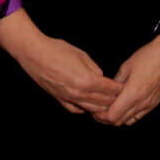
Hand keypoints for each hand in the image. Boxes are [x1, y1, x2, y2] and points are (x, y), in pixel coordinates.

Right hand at [0, 21, 123, 116]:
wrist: (34, 53)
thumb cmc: (57, 50)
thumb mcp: (82, 55)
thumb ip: (94, 68)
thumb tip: (101, 78)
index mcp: (87, 80)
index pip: (110, 90)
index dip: (119, 89)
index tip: (125, 87)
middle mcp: (79, 93)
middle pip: (103, 102)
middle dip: (114, 99)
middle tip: (121, 97)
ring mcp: (68, 98)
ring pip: (91, 109)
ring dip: (101, 106)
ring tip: (109, 103)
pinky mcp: (59, 99)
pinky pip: (76, 109)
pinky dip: (85, 109)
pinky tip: (89, 105)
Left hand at [97, 36, 159, 126]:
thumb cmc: (148, 57)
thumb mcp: (126, 67)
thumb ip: (115, 82)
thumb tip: (108, 91)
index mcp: (132, 94)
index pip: (112, 116)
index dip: (101, 115)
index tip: (95, 109)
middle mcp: (141, 103)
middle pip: (119, 121)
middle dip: (106, 118)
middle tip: (99, 109)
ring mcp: (149, 104)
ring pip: (128, 121)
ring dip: (118, 117)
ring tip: (112, 107)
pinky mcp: (154, 103)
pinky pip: (138, 116)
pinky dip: (129, 115)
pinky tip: (125, 105)